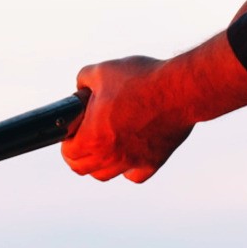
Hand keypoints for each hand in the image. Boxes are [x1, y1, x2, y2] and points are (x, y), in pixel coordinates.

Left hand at [61, 56, 195, 182]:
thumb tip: (80, 89)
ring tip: (103, 145)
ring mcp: (132, 161)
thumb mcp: (101, 71)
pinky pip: (134, 176)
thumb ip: (82, 81)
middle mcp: (110, 156)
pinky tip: (129, 153)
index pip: (68, 153)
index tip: (71, 131)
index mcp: (93, 137)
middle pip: (82, 169)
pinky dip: (128, 168)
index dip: (66, 141)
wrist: (180, 90)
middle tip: (82, 139)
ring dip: (99, 163)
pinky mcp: (153, 162)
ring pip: (105, 175)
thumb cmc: (139, 79)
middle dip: (77, 154)